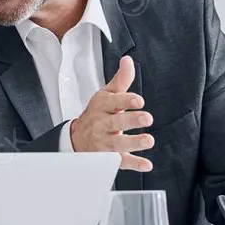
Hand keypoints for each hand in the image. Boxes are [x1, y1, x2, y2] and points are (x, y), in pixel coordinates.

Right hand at [69, 55, 154, 170]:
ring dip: (134, 142)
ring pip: (118, 144)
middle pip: (115, 122)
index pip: (114, 102)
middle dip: (131, 120)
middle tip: (147, 118)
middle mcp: (102, 125)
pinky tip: (146, 164)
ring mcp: (104, 142)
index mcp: (103, 106)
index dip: (126, 100)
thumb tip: (128, 60)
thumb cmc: (97, 113)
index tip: (139, 100)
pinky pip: (120, 162)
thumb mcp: (106, 95)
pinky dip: (133, 164)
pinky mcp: (108, 158)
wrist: (76, 138)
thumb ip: (121, 79)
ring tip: (148, 140)